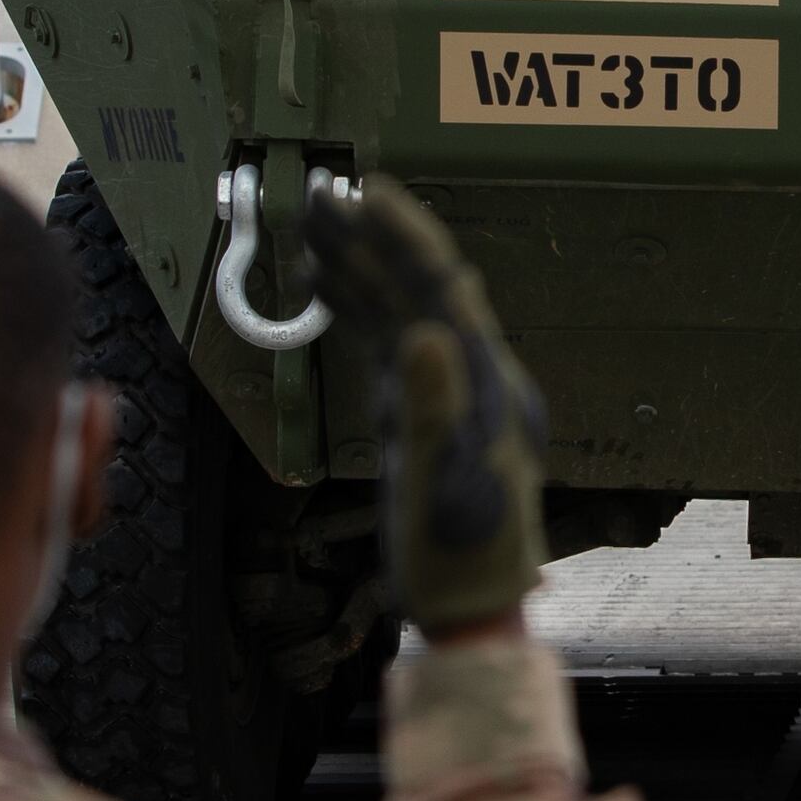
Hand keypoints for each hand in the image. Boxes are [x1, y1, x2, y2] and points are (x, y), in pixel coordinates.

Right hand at [299, 176, 544, 639]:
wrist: (474, 606)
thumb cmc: (464, 558)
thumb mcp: (447, 490)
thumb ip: (434, 414)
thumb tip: (424, 335)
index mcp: (487, 385)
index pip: (445, 291)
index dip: (407, 239)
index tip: (371, 196)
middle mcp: (471, 376)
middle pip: (418, 287)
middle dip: (371, 238)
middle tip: (321, 194)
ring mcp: (445, 391)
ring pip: (398, 308)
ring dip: (358, 264)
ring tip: (314, 221)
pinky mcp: (418, 411)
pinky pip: (383, 341)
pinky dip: (354, 308)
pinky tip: (324, 283)